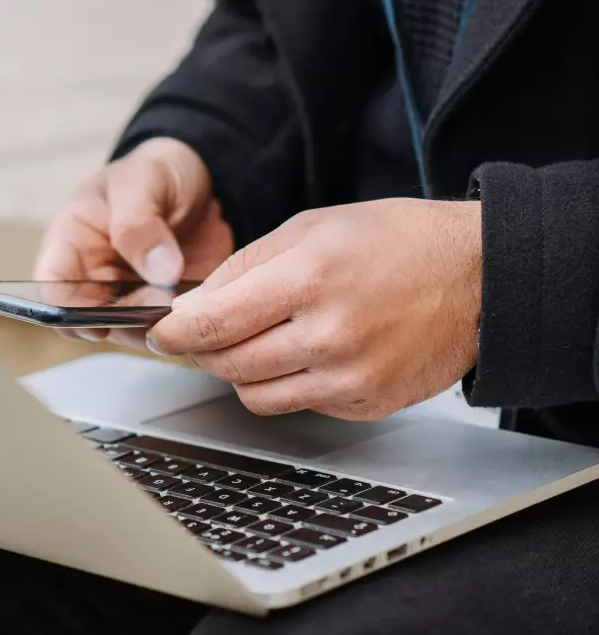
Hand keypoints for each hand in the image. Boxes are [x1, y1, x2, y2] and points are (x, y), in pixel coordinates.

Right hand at [34, 137, 232, 344]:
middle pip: (90, 318)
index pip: (52, 284)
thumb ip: (140, 222)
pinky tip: (199, 308)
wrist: (200, 182)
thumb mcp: (143, 181)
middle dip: (122, 321)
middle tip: (158, 304)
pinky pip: (167, 330)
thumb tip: (160, 271)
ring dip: (154, 327)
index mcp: (73, 241)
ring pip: (130, 330)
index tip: (95, 322)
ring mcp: (129, 297)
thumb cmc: (155, 174)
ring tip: (181, 303)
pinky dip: (182, 327)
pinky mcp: (164, 308)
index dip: (65, 309)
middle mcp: (94, 277)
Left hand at [147, 199, 481, 419]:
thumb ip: (242, 269)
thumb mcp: (309, 228)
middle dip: (203, 351)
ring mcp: (350, 377)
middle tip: (205, 333)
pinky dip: (286, 384)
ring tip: (259, 339)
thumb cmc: (393, 242)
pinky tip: (305, 353)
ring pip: (255, 395)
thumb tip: (190, 309)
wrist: (476, 277)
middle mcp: (328, 334)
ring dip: (241, 372)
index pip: (211, 324)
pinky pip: (297, 405)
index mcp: (308, 279)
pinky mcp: (366, 404)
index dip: (172, 333)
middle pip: (226, 365)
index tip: (159, 332)